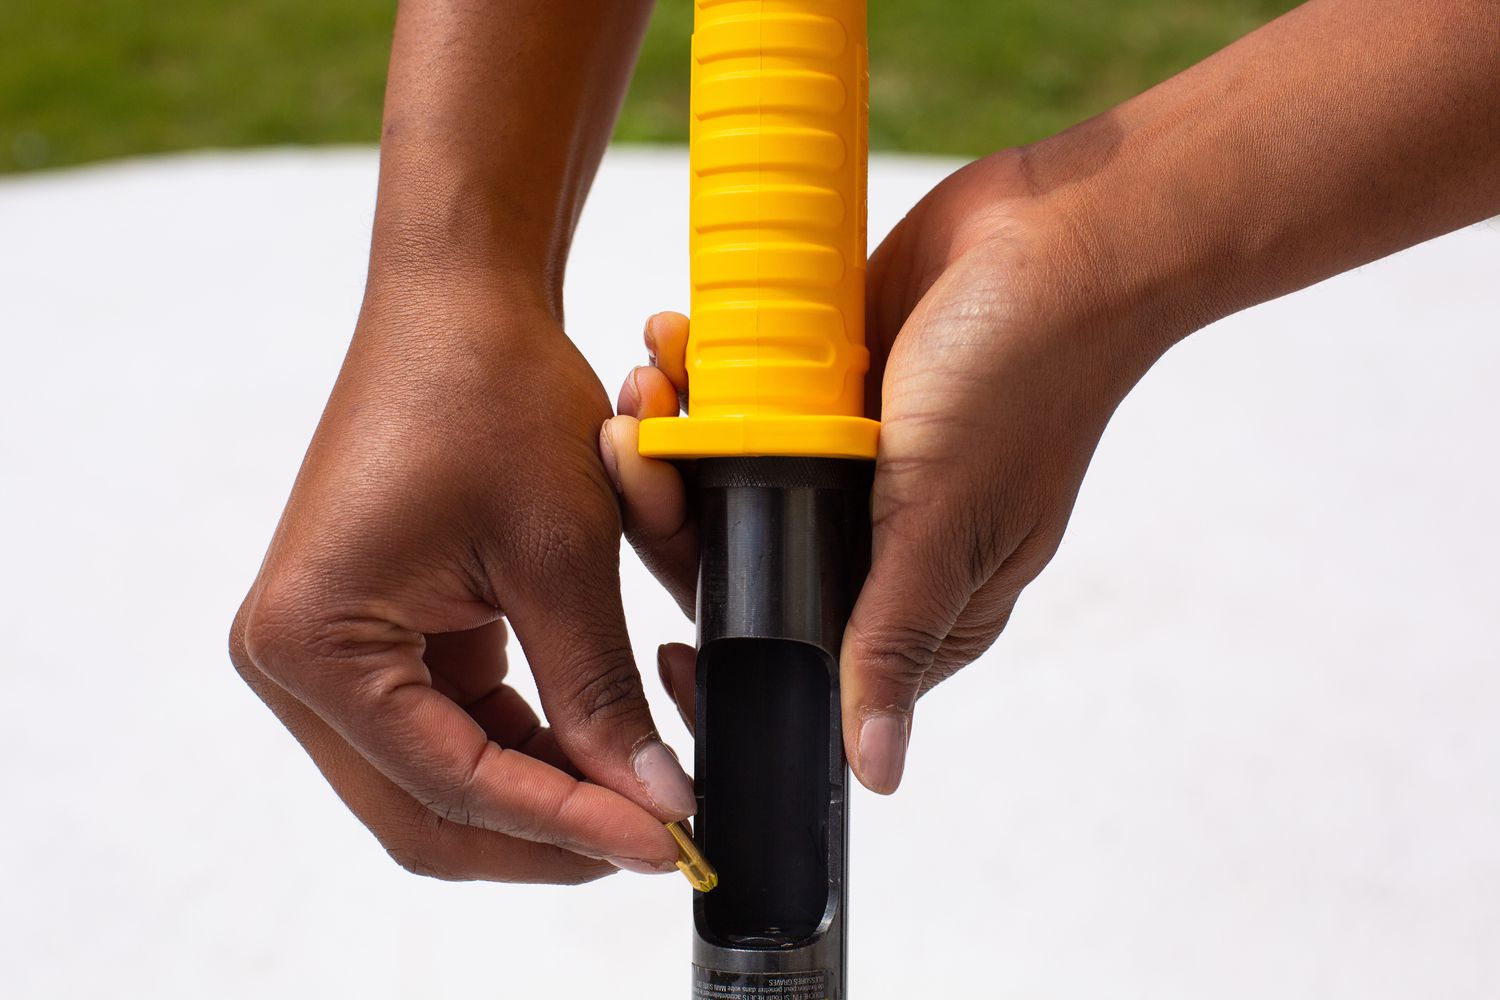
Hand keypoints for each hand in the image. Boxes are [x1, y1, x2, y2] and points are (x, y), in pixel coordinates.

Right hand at [230, 280, 693, 883]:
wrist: (459, 303)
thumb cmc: (493, 393)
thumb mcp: (561, 556)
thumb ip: (600, 698)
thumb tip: (656, 804)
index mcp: (314, 641)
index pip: (454, 785)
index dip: (569, 825)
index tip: (666, 843)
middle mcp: (293, 662)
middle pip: (428, 809)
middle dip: (545, 833)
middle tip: (653, 837)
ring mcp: (325, 652)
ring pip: (439, 781)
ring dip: (539, 795)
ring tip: (640, 795)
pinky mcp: (366, 635)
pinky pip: (446, 728)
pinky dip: (523, 746)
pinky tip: (596, 745)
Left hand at [600, 149, 1172, 794]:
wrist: (1057, 232)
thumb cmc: (1027, 382)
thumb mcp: (948, 521)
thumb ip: (891, 639)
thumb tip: (875, 775)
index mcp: (910, 597)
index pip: (787, 647)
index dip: (712, 644)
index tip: (654, 630)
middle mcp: (865, 536)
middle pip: (729, 554)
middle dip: (665, 509)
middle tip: (627, 447)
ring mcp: (837, 459)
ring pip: (717, 474)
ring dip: (667, 430)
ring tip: (646, 376)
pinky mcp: (819, 388)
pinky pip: (733, 398)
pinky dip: (696, 372)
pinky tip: (674, 335)